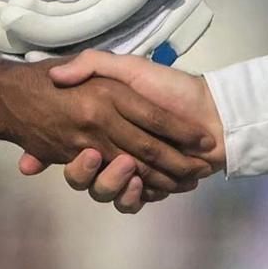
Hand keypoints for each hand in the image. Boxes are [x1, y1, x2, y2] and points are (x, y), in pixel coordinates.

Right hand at [3, 54, 221, 210]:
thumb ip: (93, 65)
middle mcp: (110, 154)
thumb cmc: (170, 87)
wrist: (211, 110)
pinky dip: (134, 197)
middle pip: (83, 176)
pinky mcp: (150, 188)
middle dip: (85, 172)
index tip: (73, 143)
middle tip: (96, 156)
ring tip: (129, 170)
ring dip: (113, 184)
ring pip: (105, 192)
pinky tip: (143, 185)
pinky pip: (131, 203)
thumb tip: (56, 75)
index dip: (56, 152)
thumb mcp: (128, 68)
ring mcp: (130, 174)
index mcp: (99, 129)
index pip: (68, 146)